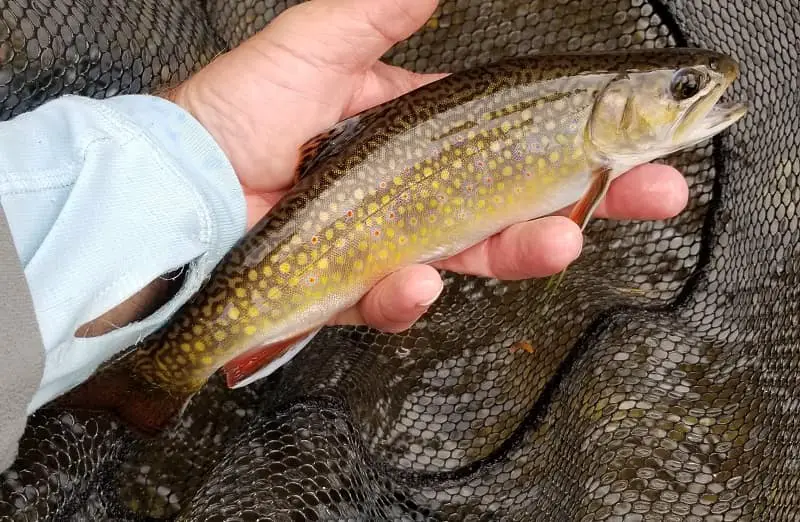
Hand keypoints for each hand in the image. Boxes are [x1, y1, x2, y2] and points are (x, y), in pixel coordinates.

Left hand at [164, 0, 688, 332]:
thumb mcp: (312, 45)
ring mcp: (388, 242)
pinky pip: (399, 301)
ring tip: (556, 242)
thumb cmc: (228, 114)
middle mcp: (410, 185)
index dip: (574, 139)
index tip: (632, 139)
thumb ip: (377, 13)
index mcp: (413, 126)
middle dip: (592, 200)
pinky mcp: (355, 290)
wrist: (167, 195)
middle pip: (515, 199)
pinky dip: (410, 296)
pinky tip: (413, 282)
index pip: (512, 132)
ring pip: (475, 256)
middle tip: (657, 195)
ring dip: (523, 253)